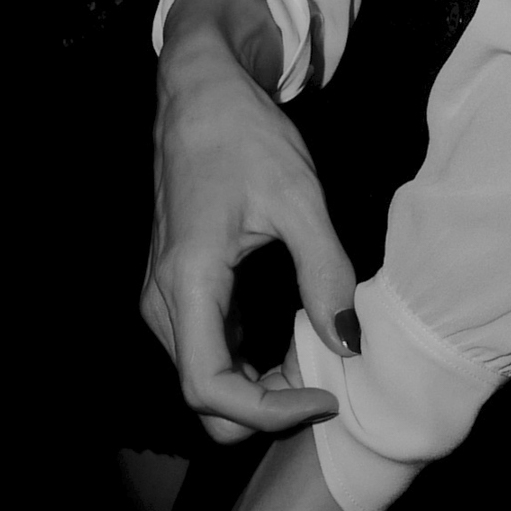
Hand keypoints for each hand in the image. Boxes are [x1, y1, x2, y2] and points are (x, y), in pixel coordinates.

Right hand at [146, 0, 352, 440]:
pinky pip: (210, 352)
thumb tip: (349, 342)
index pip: (209, 389)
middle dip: (268, 407)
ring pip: (207, 381)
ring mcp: (165, 300)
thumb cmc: (244, 137)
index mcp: (185, 283)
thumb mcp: (298, 197)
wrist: (199, 97)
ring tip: (319, 355)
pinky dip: (253, 364)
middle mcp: (162, 302)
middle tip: (328, 378)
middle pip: (205, 399)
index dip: (269, 412)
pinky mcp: (179, 294)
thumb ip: (324, 272)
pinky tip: (295, 337)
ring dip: (263, 388)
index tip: (326, 395)